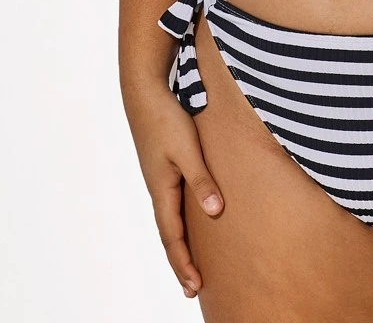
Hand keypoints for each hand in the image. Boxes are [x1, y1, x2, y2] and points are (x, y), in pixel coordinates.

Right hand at [123, 80, 224, 298]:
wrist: (145, 94)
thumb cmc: (167, 120)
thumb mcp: (188, 149)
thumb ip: (201, 179)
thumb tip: (215, 211)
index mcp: (163, 191)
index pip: (173, 237)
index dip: (184, 263)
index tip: (194, 287)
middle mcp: (159, 190)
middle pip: (169, 235)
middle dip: (181, 262)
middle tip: (193, 289)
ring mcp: (160, 180)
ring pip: (170, 220)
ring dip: (180, 244)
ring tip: (192, 263)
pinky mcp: (165, 168)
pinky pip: (173, 204)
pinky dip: (181, 221)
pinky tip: (191, 220)